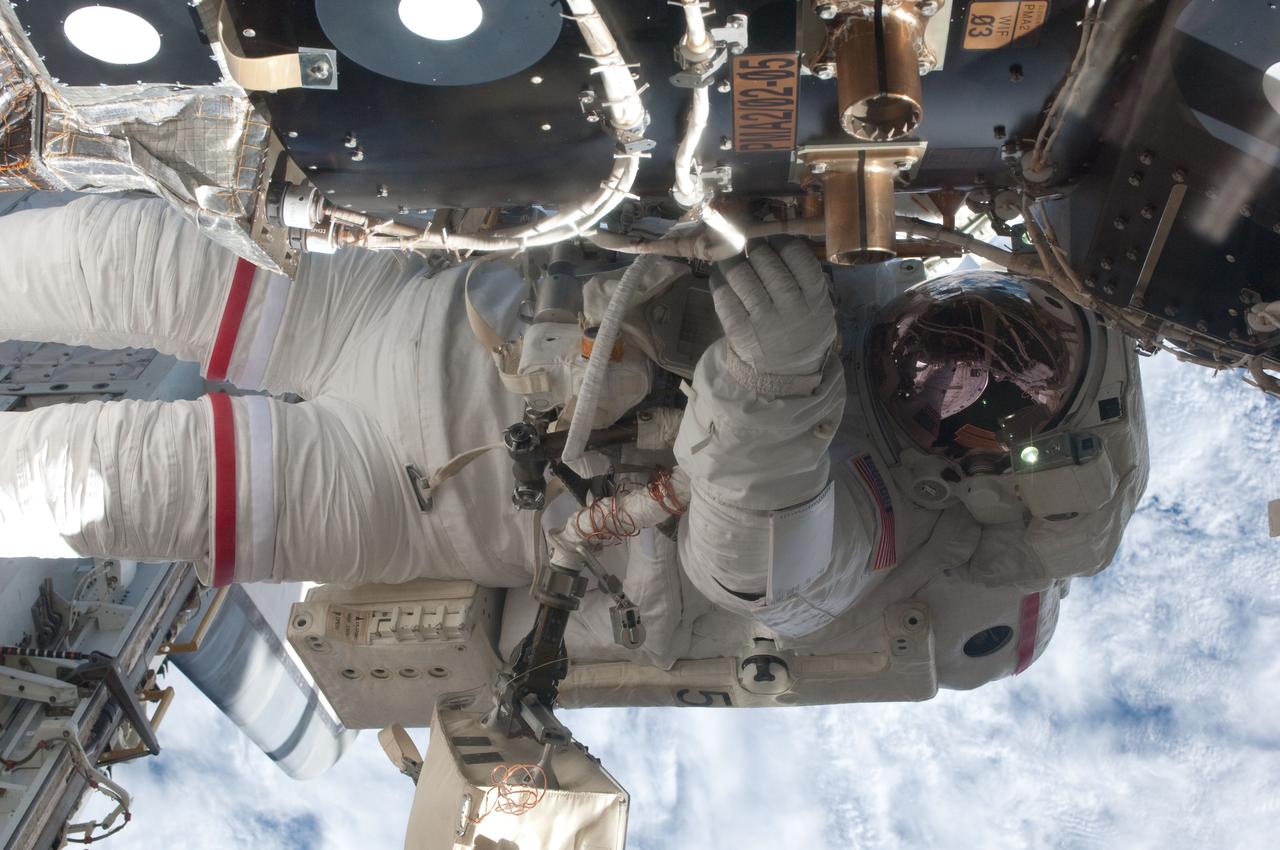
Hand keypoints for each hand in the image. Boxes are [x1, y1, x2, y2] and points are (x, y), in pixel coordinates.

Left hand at [710, 238, 835, 393]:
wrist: (789, 371)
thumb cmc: (802, 327)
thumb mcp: (817, 303)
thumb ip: (802, 274)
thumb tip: (773, 233)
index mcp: (815, 298)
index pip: (797, 256)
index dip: (780, 240)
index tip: (772, 238)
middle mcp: (791, 308)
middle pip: (766, 262)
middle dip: (753, 246)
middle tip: (747, 241)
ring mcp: (764, 321)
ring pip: (741, 275)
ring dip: (731, 259)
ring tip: (730, 254)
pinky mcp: (740, 332)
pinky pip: (723, 297)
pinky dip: (718, 280)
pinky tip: (720, 276)